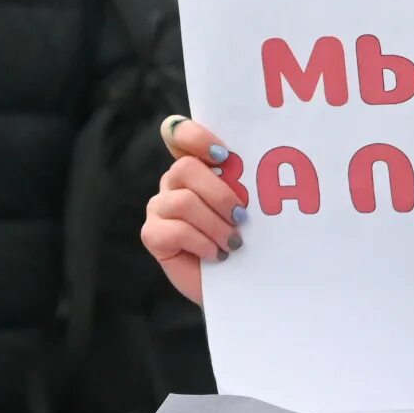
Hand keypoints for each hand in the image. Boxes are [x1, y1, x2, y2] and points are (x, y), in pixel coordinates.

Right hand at [140, 117, 244, 304]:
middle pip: (185, 168)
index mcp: (197, 164)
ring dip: (216, 224)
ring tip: (233, 241)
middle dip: (220, 193)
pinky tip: (216, 253)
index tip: (224, 155)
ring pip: (184, 201)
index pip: (179, 133)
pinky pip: (175, 231)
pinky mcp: (152, 234)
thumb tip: (261, 156)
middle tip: (242, 216)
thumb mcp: (250, 202)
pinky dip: (203, 243)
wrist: (237, 279)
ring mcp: (159, 207)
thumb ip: (244, 178)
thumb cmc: (247, 235)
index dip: (196, 137)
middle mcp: (172, 181)